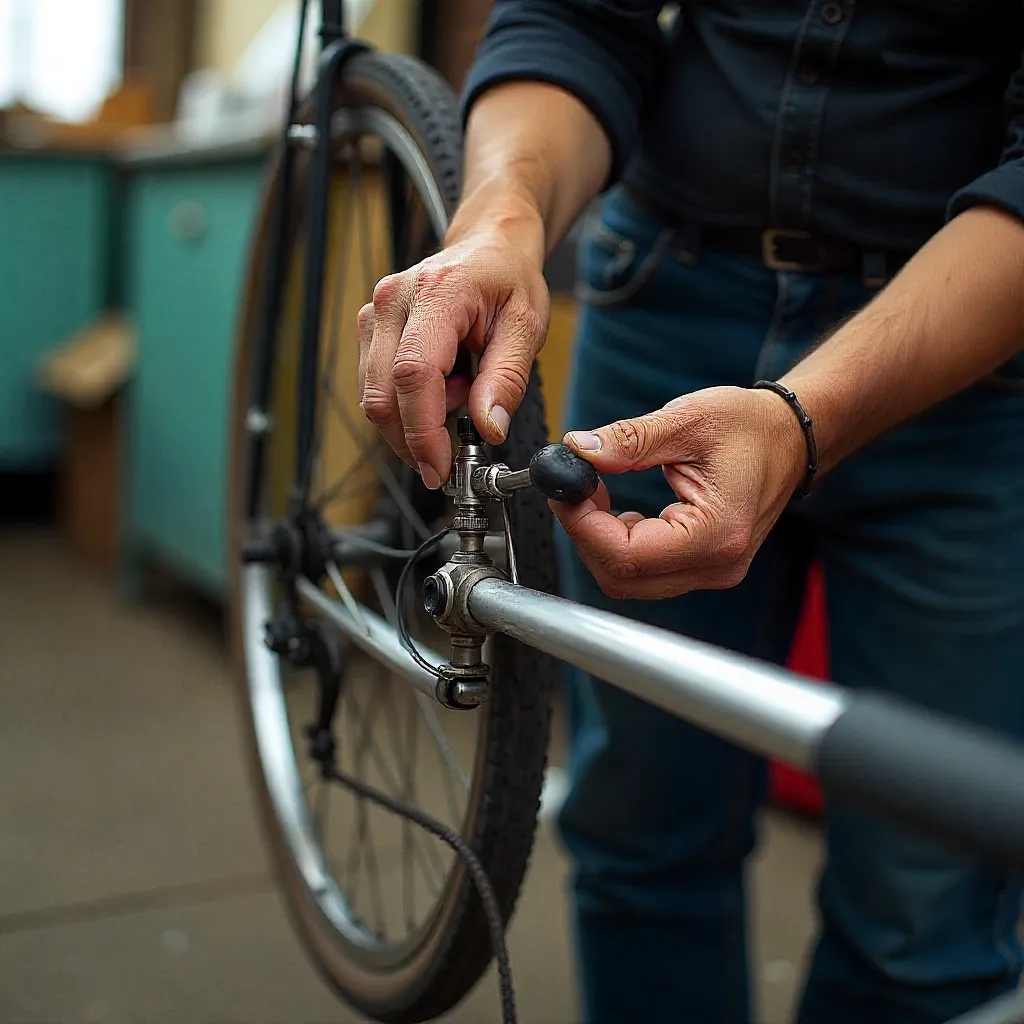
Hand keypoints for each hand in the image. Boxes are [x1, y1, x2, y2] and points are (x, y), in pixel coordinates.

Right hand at [358, 230, 548, 488]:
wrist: (489, 244)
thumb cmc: (509, 279)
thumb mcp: (527, 327)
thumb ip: (506, 380)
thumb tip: (487, 428)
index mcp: (437, 293)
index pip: (413, 374)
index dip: (422, 430)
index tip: (439, 468)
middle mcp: (394, 301)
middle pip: (383, 393)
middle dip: (414, 439)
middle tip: (452, 455)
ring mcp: (375, 313)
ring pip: (375, 396)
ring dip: (416, 418)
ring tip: (461, 393)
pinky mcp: (370, 329)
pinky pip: (378, 386)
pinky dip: (410, 403)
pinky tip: (444, 385)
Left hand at [550, 386, 807, 599]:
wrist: (791, 440)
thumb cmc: (750, 427)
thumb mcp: (687, 419)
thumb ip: (629, 440)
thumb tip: (578, 451)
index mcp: (716, 533)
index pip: (626, 556)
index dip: (582, 524)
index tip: (566, 487)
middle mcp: (716, 566)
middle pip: (621, 578)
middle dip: (585, 534)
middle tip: (575, 488)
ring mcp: (711, 573)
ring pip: (628, 581)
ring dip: (599, 541)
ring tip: (598, 492)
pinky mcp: (702, 569)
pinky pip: (644, 573)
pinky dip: (618, 545)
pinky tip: (618, 511)